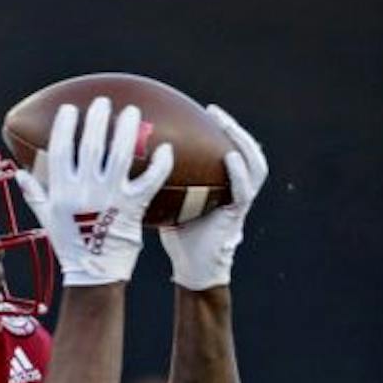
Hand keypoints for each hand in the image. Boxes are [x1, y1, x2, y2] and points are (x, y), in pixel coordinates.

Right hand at [15, 97, 174, 288]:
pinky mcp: (132, 208)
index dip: (65, 126)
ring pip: (119, 156)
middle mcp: (85, 191)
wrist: (94, 275)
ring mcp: (110, 199)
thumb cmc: (70, 246)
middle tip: (103, 102)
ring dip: (126, 130)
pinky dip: (160, 164)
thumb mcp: (47, 219)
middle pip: (91, 146)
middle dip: (97, 119)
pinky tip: (165, 148)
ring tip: (132, 111)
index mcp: (62, 191)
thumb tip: (19, 174)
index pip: (60, 150)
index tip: (70, 108)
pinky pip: (149, 181)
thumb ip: (35, 193)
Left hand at [160, 106, 267, 291]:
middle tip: (214, 111)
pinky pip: (243, 190)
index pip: (227, 152)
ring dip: (243, 143)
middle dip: (233, 129)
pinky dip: (239, 172)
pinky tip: (229, 157)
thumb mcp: (170, 204)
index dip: (221, 130)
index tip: (203, 111)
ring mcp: (239, 202)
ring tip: (226, 126)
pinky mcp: (238, 216)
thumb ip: (162, 183)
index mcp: (222, 186)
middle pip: (246, 152)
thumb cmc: (179, 239)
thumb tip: (129, 159)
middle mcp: (235, 190)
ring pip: (254, 166)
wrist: (194, 270)